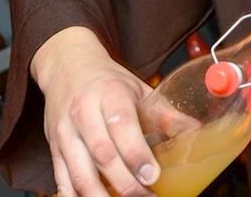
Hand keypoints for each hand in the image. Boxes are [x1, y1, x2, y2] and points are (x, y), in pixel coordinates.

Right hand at [32, 27, 157, 196]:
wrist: (67, 67)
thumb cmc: (108, 82)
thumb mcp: (139, 90)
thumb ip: (167, 114)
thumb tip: (196, 132)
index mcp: (109, 94)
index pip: (121, 126)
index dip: (136, 154)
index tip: (152, 176)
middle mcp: (83, 112)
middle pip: (102, 154)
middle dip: (125, 183)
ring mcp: (65, 132)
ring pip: (79, 173)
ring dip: (101, 196)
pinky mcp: (54, 148)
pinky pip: (62, 180)